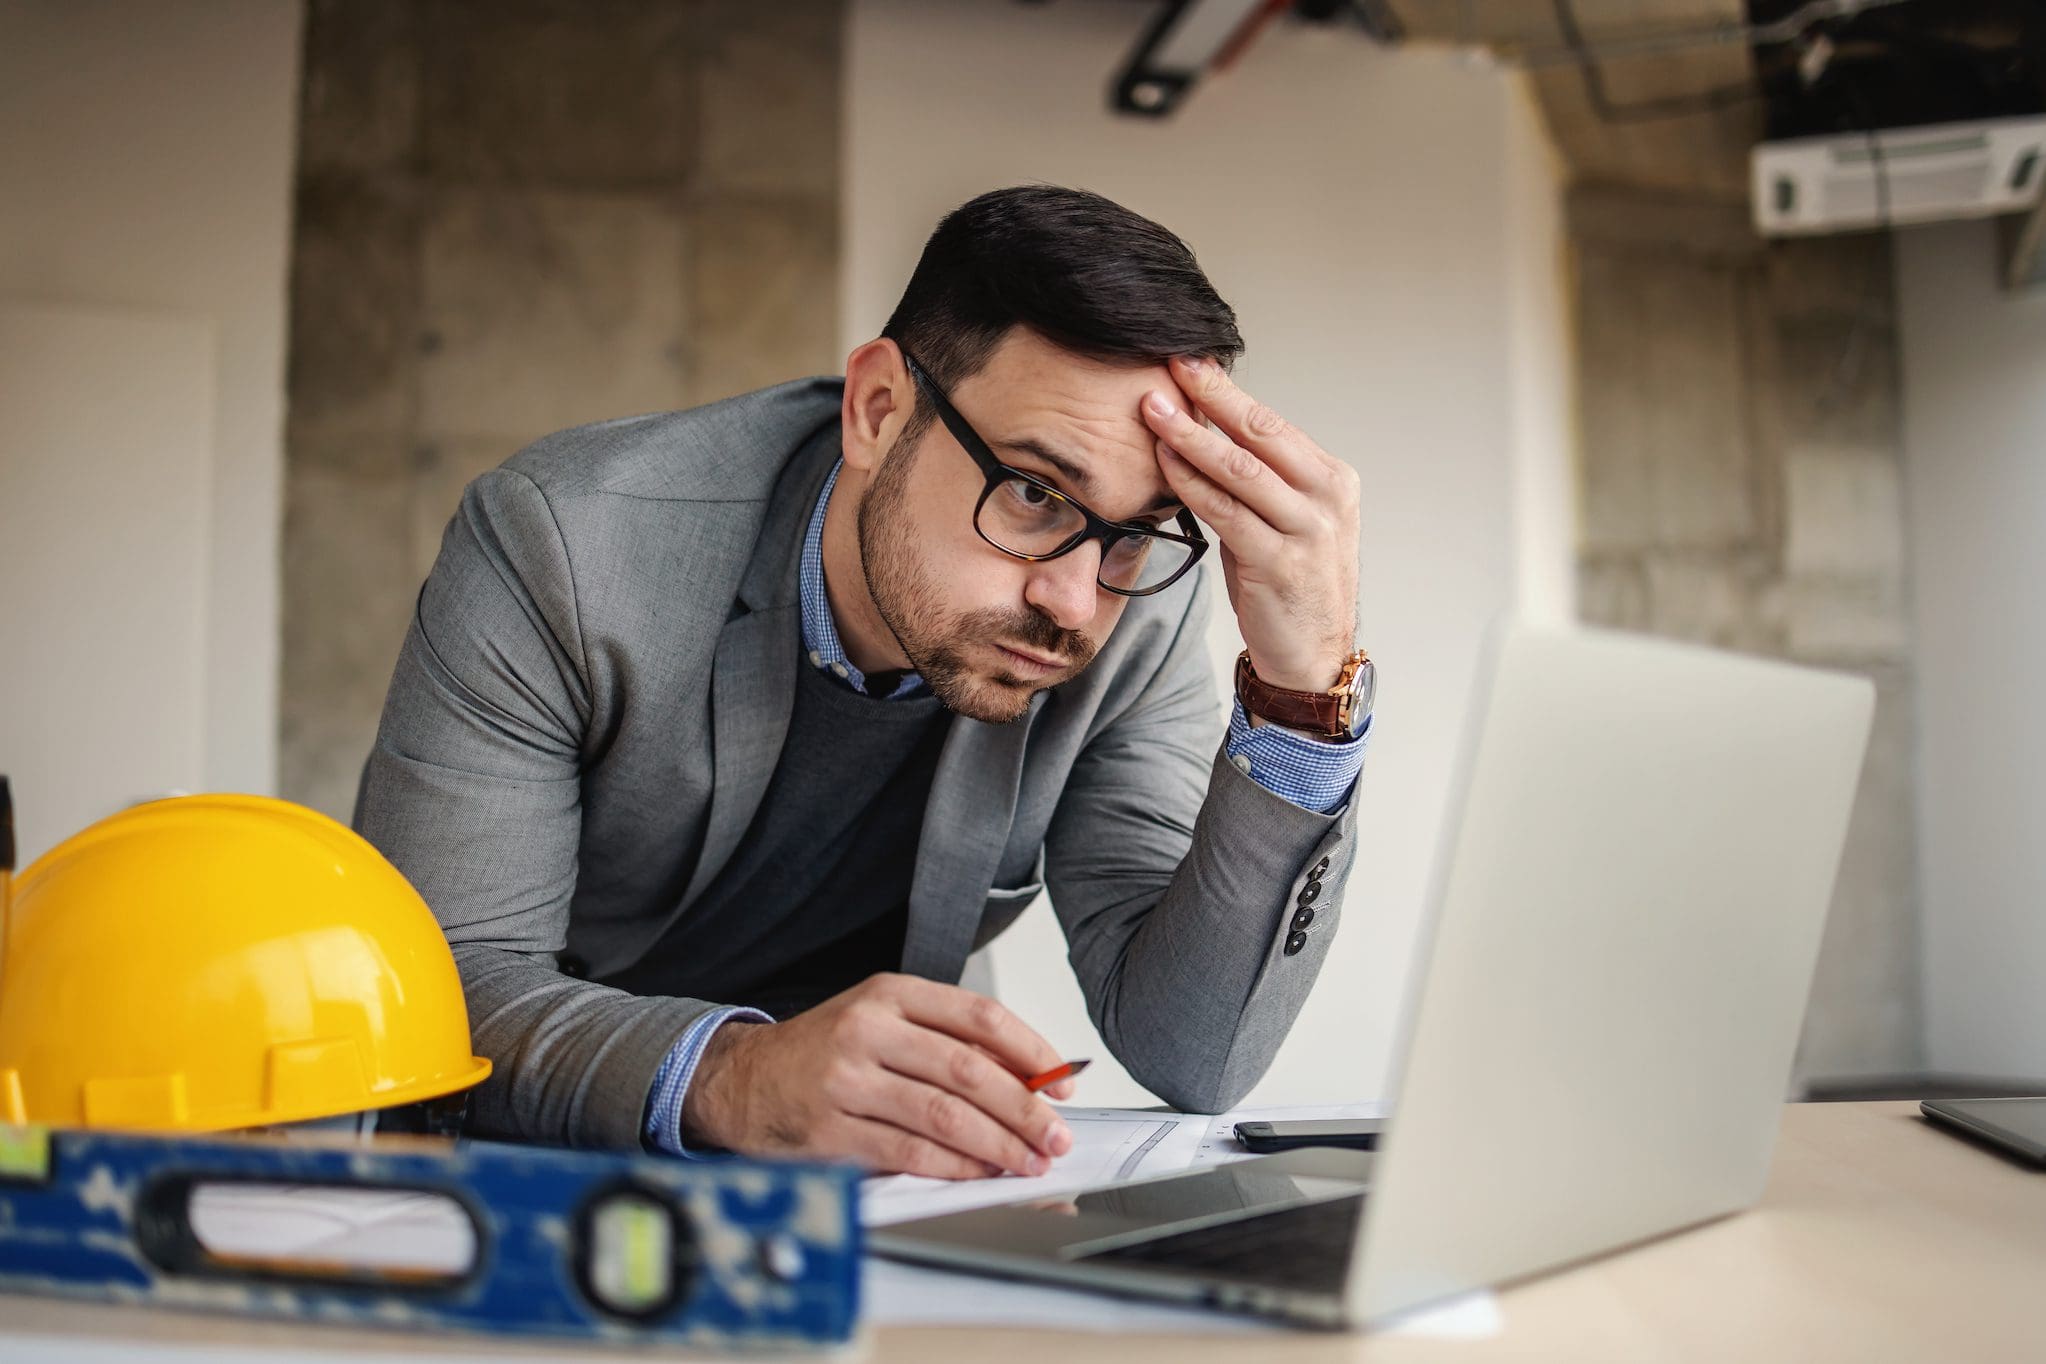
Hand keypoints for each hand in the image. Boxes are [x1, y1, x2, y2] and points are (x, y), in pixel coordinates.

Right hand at [680, 973, 1077, 1178]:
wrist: (742, 1081)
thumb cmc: (825, 1052)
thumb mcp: (883, 1021)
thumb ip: (949, 1041)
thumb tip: (1030, 1078)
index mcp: (890, 994)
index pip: (979, 1016)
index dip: (1032, 1052)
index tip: (1063, 1082)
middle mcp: (867, 1030)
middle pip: (968, 1070)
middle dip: (1024, 1109)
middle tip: (1055, 1135)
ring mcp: (845, 1081)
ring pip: (943, 1116)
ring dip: (997, 1145)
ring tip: (1027, 1160)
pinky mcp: (831, 1132)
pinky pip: (909, 1154)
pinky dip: (954, 1167)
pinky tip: (979, 1172)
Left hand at [1143, 356, 1360, 694]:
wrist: (1313, 652)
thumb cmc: (1289, 583)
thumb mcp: (1284, 521)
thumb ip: (1258, 481)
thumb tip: (1204, 433)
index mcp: (1332, 479)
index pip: (1272, 424)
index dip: (1228, 392)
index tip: (1192, 364)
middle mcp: (1326, 498)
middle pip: (1261, 433)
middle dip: (1213, 396)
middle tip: (1172, 367)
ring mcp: (1307, 530)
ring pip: (1241, 469)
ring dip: (1192, 436)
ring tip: (1155, 409)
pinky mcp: (1279, 562)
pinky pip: (1226, 512)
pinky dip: (1192, 483)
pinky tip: (1166, 463)